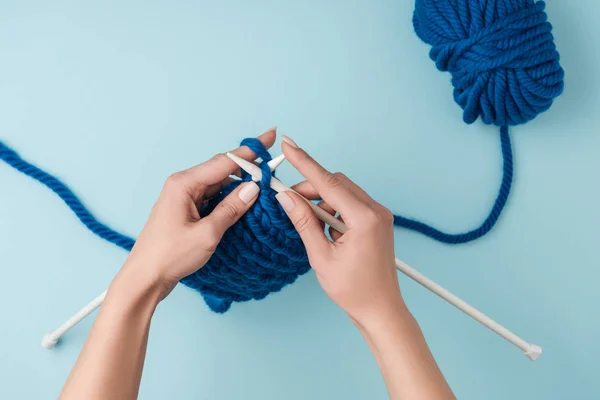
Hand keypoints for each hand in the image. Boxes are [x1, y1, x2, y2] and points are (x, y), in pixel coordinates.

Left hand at [121, 129, 276, 297]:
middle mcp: (183, 184)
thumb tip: (254, 188)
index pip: (224, 161)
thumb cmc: (169, 255)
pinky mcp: (187, 209)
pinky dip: (230, 198)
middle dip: (248, 166)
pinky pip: (213, 196)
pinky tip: (245, 202)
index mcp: (184, 183)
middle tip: (273, 165)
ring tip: (264, 186)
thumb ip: (231, 209)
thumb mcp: (207, 234)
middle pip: (222, 168)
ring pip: (219, 183)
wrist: (145, 277)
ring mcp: (184, 197)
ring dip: (240, 185)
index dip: (250, 151)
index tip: (270, 138)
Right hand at [278, 136, 405, 325]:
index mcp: (364, 218)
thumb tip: (285, 197)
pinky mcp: (377, 221)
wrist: (380, 310)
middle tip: (287, 201)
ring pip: (342, 192)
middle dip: (310, 188)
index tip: (288, 145)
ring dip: (321, 200)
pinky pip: (350, 203)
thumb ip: (303, 222)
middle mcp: (376, 211)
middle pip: (335, 183)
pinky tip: (323, 228)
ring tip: (307, 223)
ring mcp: (379, 215)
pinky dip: (332, 209)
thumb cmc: (353, 290)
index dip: (305, 163)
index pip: (328, 182)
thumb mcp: (321, 256)